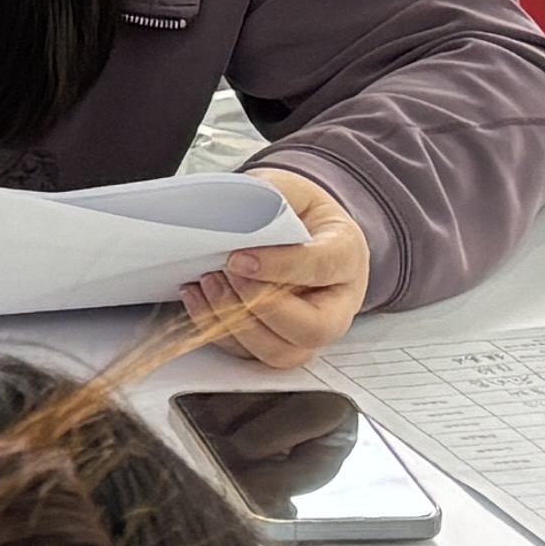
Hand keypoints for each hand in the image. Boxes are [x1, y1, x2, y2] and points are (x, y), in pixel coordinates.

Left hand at [184, 159, 370, 369]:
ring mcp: (310, 331)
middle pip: (311, 328)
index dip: (280, 267)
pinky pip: (250, 355)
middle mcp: (338, 303)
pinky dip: (217, 330)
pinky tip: (197, 297)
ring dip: (235, 324)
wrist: (303, 233)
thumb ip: (268, 199)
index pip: (323, 268)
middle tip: (224, 274)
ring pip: (280, 352)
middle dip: (260, 307)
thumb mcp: (290, 191)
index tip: (238, 259)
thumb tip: (229, 212)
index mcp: (347, 255)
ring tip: (207, 284)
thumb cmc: (299, 215)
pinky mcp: (280, 345)